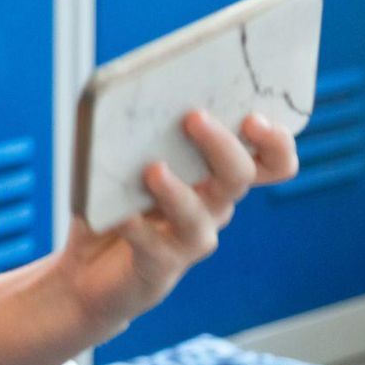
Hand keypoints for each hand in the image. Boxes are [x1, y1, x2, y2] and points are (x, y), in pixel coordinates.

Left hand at [58, 111, 288, 331]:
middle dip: (221, 146)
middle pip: (238, 177)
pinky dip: (138, 229)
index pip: (270, 161)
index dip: (275, 143)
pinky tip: (121, 216)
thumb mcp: (129, 159)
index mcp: (216, 175)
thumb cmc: (115, 201)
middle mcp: (213, 206)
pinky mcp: (159, 266)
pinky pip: (154, 247)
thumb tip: (130, 94)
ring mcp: (189, 239)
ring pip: (199, 216)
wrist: (90, 271)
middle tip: (193, 118)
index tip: (254, 119)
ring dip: (178, 192)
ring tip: (153, 170)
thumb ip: (141, 131)